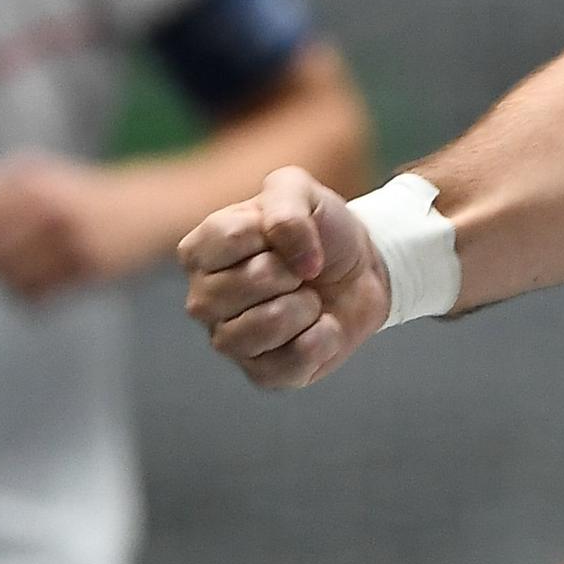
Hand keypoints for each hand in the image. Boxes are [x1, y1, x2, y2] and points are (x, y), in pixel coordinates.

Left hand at [0, 154, 132, 300]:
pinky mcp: (88, 276)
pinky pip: (33, 293)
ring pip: (8, 271)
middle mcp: (59, 219)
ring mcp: (75, 250)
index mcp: (45, 187)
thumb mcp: (44, 175)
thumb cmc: (90, 194)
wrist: (157, 214)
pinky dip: (17, 286)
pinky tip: (19, 274)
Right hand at [180, 168, 387, 387]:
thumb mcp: (300, 190)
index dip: (274, 233)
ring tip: (309, 298)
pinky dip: (322, 338)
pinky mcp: (262, 373)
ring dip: (306, 306)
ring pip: (265, 326)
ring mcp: (229, 340)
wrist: (363, 268)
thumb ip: (286, 204)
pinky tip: (320, 326)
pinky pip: (292, 362)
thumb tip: (296, 261)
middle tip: (301, 270)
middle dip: (292, 271)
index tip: (289, 233)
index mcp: (200, 252)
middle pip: (248, 283)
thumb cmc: (319, 229)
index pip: (228, 239)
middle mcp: (204, 299)